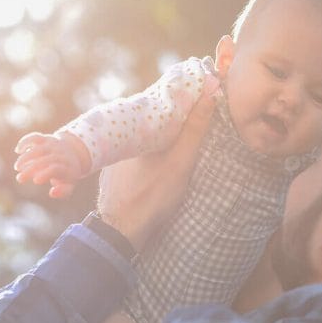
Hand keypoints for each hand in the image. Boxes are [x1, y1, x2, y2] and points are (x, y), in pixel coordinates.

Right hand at [14, 132, 89, 197]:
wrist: (73, 153)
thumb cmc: (67, 173)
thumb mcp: (69, 184)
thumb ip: (63, 191)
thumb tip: (52, 193)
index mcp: (67, 166)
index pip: (56, 169)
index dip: (46, 174)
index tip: (35, 181)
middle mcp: (60, 154)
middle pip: (45, 160)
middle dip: (31, 169)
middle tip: (20, 179)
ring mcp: (53, 145)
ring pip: (38, 149)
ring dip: (25, 158)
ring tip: (17, 168)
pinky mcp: (46, 139)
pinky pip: (35, 137)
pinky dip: (25, 141)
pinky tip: (18, 150)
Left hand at [97, 96, 216, 250]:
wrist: (121, 228)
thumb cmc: (153, 195)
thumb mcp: (180, 162)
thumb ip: (194, 130)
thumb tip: (208, 94)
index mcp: (137, 126)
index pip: (162, 99)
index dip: (183, 96)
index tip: (203, 95)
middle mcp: (120, 132)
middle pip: (152, 114)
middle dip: (174, 113)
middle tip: (198, 112)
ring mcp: (115, 149)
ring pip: (144, 131)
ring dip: (160, 130)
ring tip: (182, 131)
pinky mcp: (113, 164)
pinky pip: (135, 146)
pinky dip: (149, 145)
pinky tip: (159, 155)